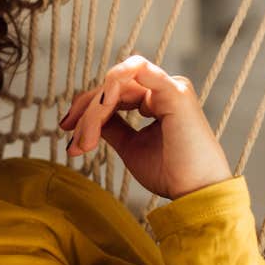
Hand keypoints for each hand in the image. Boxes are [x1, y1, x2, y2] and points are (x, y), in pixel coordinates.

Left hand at [59, 54, 232, 199]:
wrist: (195, 193)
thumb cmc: (170, 173)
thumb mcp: (130, 146)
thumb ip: (112, 127)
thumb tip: (87, 116)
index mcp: (155, 100)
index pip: (112, 93)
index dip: (86, 110)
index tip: (68, 134)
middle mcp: (162, 89)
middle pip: (110, 87)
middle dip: (85, 114)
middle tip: (75, 145)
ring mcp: (170, 86)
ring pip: (117, 83)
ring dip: (95, 109)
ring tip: (87, 141)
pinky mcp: (175, 91)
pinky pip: (138, 71)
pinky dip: (113, 85)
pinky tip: (101, 107)